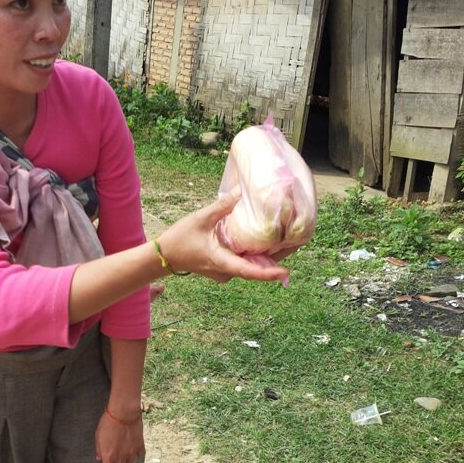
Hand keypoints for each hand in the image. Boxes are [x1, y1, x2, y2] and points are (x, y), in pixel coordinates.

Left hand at [95, 411, 144, 462]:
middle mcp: (120, 458)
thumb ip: (99, 450)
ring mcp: (131, 453)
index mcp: (108, 456)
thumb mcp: (98, 436)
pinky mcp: (140, 447)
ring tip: (124, 456)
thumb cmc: (108, 423)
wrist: (124, 413)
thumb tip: (100, 458)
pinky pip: (138, 456)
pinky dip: (135, 455)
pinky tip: (133, 450)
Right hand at [156, 190, 292, 283]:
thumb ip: (222, 206)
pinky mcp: (225, 268)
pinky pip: (246, 263)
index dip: (269, 273)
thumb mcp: (201, 219)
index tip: (286, 272)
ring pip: (253, 266)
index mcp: (222, 262)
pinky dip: (258, 254)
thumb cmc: (179, 239)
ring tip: (290, 240)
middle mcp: (227, 271)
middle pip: (257, 269)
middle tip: (300, 243)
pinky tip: (269, 242)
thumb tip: (241, 189)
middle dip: (279, 258)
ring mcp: (226, 272)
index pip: (249, 272)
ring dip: (270, 256)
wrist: (163, 257)